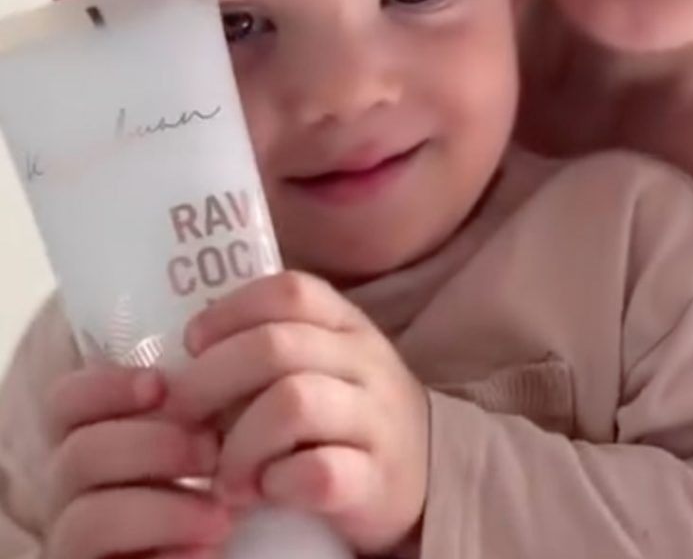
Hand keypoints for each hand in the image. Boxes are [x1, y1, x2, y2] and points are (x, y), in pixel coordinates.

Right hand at [43, 364, 230, 558]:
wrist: (212, 544)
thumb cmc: (206, 469)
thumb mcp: (192, 422)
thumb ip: (184, 395)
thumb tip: (213, 361)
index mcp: (85, 436)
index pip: (66, 402)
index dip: (106, 388)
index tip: (159, 385)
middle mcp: (69, 486)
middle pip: (81, 454)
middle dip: (153, 447)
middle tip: (212, 452)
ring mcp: (75, 537)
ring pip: (88, 520)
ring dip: (163, 512)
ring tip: (221, 517)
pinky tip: (204, 550)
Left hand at [172, 271, 428, 554]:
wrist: (421, 471)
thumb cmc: (344, 412)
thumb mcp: (321, 362)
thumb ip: (267, 348)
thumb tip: (182, 365)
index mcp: (346, 323)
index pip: (289, 290)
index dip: (230, 312)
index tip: (193, 345)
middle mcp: (365, 360)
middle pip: (275, 346)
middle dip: (209, 381)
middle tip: (182, 416)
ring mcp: (376, 418)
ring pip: (294, 403)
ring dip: (240, 444)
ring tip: (226, 475)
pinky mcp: (378, 479)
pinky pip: (318, 471)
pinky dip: (277, 483)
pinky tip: (266, 492)